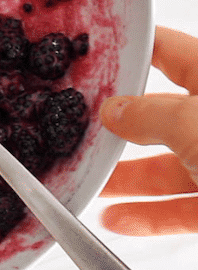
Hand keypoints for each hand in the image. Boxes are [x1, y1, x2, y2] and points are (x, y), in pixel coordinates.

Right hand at [99, 26, 197, 234]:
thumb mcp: (194, 123)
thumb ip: (148, 115)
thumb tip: (114, 110)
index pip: (167, 52)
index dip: (129, 52)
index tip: (92, 60)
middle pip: (160, 115)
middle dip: (119, 126)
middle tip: (82, 130)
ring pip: (168, 166)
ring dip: (128, 178)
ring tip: (93, 181)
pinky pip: (184, 207)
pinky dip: (150, 215)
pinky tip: (122, 218)